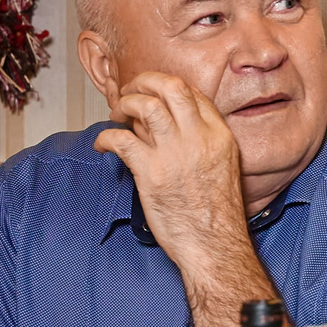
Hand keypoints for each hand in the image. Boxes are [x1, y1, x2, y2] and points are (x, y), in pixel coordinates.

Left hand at [92, 71, 257, 265]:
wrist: (215, 245)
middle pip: (170, 87)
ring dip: (126, 103)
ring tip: (117, 112)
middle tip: (130, 91)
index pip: (192, 93)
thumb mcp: (225, 167)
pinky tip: (101, 145)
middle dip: (145, 81)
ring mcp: (174, 154)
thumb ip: (202, 142)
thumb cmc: (217, 214)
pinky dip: (105, 137)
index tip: (153, 94)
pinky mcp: (151, 173)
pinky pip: (121, 140)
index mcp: (220, 136)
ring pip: (145, 106)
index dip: (166, 87)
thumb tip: (168, 126)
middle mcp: (198, 138)